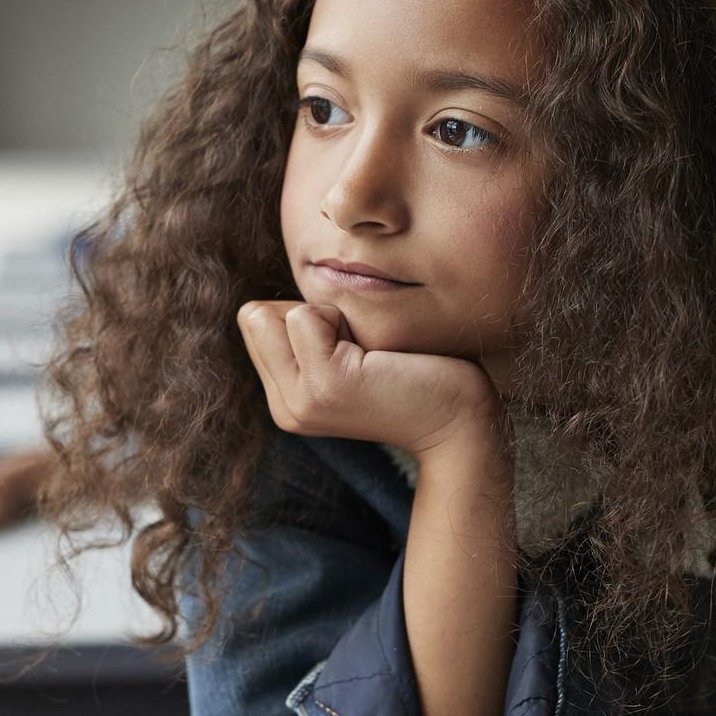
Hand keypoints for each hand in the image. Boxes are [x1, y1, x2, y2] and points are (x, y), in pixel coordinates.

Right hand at [235, 300, 496, 456]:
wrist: (460, 422)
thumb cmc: (417, 373)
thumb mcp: (347, 353)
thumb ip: (308, 333)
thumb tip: (279, 293)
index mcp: (287, 398)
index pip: (255, 319)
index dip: (305, 314)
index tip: (351, 346)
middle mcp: (285, 407)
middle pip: (256, 314)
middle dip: (313, 312)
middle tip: (364, 351)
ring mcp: (301, 401)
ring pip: (281, 313)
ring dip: (333, 315)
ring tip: (371, 355)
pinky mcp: (324, 386)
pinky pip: (306, 315)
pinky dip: (345, 318)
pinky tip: (377, 356)